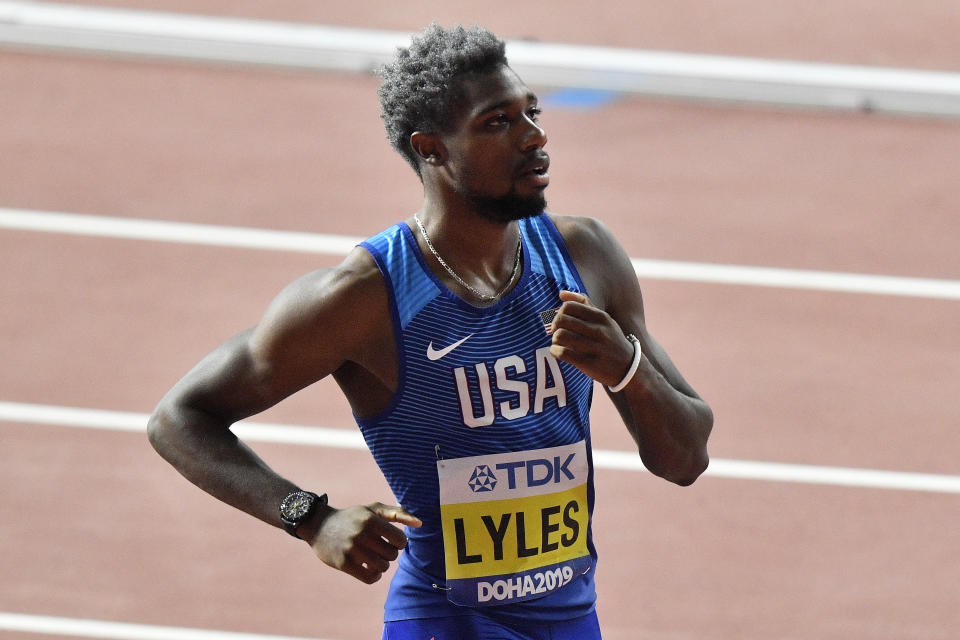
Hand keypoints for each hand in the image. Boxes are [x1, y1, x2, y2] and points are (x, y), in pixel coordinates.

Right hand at [306, 502, 421, 583]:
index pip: (401, 540)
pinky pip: (370, 578)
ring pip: (382, 567)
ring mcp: (352, 549)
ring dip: (381, 566)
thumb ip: (398, 513)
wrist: (319, 525)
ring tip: (374, 559)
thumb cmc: (352, 517)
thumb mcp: (373, 509)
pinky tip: (370, 570)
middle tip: (380, 550)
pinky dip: (374, 576)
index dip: (399, 543)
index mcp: (371, 519)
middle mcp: (362, 533)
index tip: (391, 541)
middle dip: (389, 554)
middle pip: (392, 555)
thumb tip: (420, 523)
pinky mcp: (343, 563)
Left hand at [549, 290, 635, 386]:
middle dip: (555, 326)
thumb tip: (561, 293)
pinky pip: (563, 353)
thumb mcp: (603, 320)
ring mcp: (595, 348)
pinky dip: (555, 351)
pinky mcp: (590, 364)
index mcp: (601, 317)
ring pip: (560, 335)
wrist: (630, 367)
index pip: (569, 306)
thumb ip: (584, 304)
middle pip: (562, 320)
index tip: (562, 322)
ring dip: (554, 339)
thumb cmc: (611, 340)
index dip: (560, 313)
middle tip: (557, 333)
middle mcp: (599, 331)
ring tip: (558, 343)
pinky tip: (558, 352)